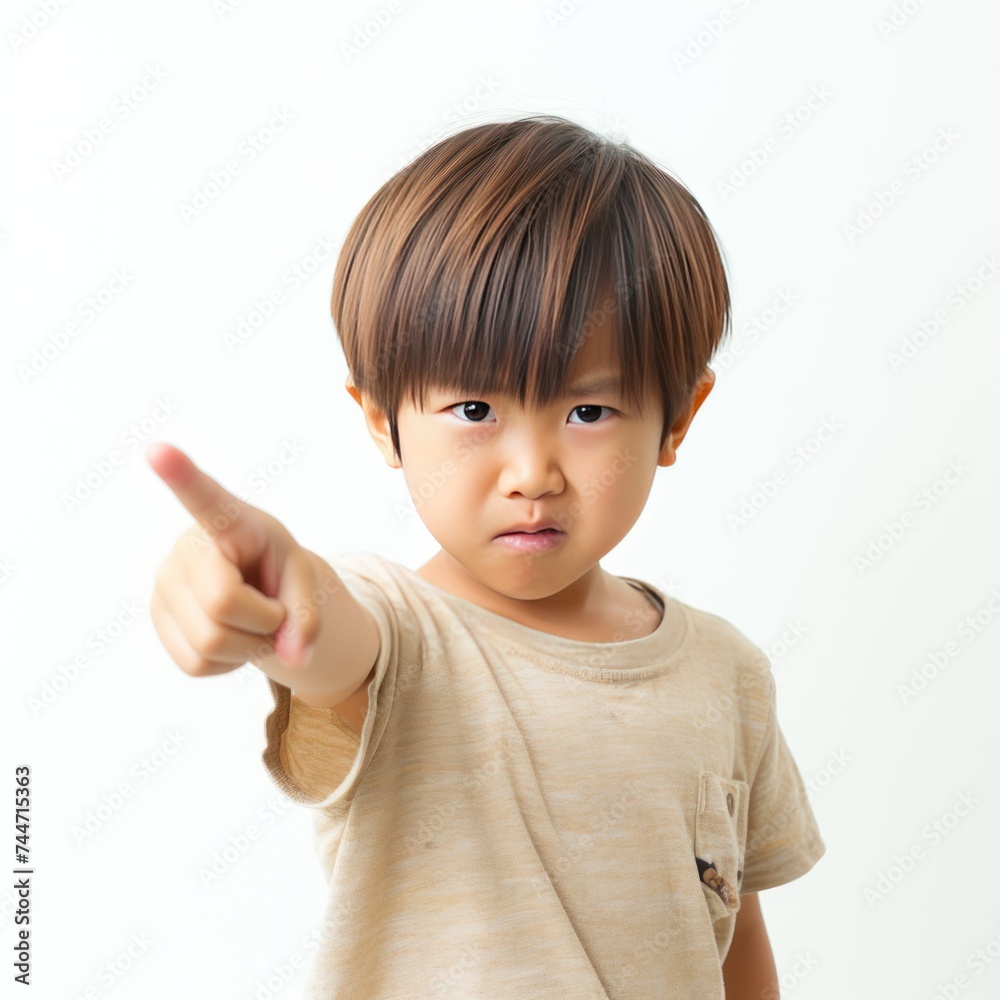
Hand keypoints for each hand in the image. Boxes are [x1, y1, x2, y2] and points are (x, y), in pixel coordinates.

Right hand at [146, 442, 319, 674]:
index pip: (206, 498)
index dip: (181, 476)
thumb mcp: (306, 582)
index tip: (158, 451)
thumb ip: (310, 617)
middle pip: (224, 605)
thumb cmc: (279, 571)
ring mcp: (164, 582)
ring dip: (248, 646)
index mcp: (231, 522)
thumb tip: (294, 658)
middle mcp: (187, 546)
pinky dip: (227, 663)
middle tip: (272, 609)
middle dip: (264, 621)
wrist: (257, 590)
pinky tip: (232, 636)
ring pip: (209, 643)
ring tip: (251, 621)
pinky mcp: (157, 617)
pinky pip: (196, 664)